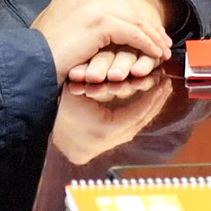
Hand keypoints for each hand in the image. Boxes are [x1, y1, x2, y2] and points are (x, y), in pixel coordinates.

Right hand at [33, 0, 172, 81]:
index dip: (135, 13)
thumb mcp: (61, 23)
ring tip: (163, 49)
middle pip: (128, 5)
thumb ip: (80, 16)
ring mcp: (92, 4)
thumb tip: (102, 20)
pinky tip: (156, 54)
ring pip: (134, 19)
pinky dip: (148, 44)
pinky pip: (133, 33)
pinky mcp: (100, 22)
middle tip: (163, 40)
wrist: (31, 63)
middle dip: (148, 24)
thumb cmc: (43, 52)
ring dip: (152, 36)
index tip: (149, 28)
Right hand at [52, 67, 176, 164]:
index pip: (139, 109)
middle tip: (166, 83)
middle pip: (143, 117)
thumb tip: (121, 67)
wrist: (44, 132)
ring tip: (160, 89)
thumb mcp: (78, 91)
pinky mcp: (110, 143)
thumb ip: (99, 82)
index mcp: (108, 127)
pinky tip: (146, 101)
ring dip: (151, 106)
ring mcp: (113, 143)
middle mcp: (114, 139)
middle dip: (156, 99)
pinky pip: (131, 126)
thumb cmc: (59, 109)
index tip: (162, 78)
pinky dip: (141, 112)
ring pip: (139, 123)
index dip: (153, 93)